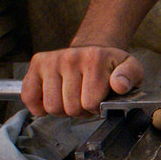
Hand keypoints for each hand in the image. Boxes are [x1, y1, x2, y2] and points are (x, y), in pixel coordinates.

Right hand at [21, 46, 143, 116]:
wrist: (94, 49)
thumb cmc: (111, 65)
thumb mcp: (131, 68)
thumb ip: (130, 77)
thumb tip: (119, 85)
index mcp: (94, 59)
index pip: (90, 103)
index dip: (96, 109)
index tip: (100, 101)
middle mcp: (70, 57)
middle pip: (70, 108)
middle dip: (80, 111)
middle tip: (86, 100)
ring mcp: (51, 60)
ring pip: (51, 106)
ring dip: (63, 110)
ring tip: (72, 99)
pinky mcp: (37, 64)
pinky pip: (29, 96)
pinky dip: (39, 106)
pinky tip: (53, 99)